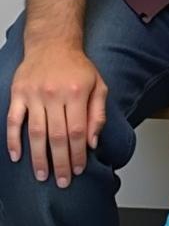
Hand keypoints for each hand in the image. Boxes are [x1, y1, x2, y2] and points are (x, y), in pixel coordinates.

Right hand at [7, 42, 106, 186]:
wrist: (52, 44)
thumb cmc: (77, 67)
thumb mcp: (98, 85)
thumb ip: (97, 114)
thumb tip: (92, 142)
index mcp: (77, 93)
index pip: (77, 131)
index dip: (77, 153)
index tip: (78, 169)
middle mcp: (54, 94)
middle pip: (56, 136)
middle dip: (60, 162)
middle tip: (61, 181)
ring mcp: (33, 95)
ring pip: (35, 132)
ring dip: (38, 157)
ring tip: (42, 175)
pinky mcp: (18, 94)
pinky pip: (13, 120)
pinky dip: (13, 139)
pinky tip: (17, 156)